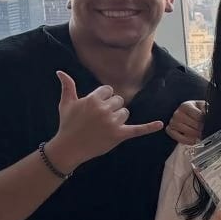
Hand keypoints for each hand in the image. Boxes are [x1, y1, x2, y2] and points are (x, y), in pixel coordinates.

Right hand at [48, 72, 166, 170]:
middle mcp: (104, 109)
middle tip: (99, 119)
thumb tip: (60, 71)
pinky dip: (149, 127)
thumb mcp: (66, 104)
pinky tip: (160, 125)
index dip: (104, 98)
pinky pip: (137, 129)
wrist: (68, 147)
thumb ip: (67, 86)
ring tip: (104, 127)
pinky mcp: (119, 135)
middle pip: (118, 101)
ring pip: (125, 113)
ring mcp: (112, 123)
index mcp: (93, 99)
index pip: (109, 90)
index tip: (96, 107)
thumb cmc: (67, 124)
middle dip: (111, 108)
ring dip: (118, 118)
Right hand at [168, 98, 205, 145]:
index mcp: (186, 105)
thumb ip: (206, 109)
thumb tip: (208, 114)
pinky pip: (177, 137)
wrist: (189, 116)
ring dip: (194, 134)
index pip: (198, 115)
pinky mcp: (169, 130)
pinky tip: (193, 140)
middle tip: (204, 130)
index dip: (204, 121)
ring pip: (184, 130)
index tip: (207, 123)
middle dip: (200, 128)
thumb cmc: (196, 111)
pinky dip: (186, 140)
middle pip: (191, 123)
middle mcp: (177, 113)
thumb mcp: (202, 107)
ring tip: (199, 134)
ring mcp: (172, 121)